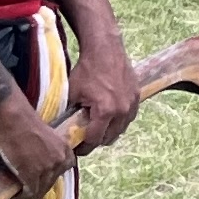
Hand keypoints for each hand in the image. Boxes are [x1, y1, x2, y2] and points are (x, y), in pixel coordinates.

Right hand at [0, 101, 81, 198]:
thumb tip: (41, 163)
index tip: (39, 181)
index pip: (63, 170)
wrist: (14, 119)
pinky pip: (30, 193)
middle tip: (27, 193)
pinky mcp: (33, 175)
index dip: (50, 177)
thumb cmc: (25, 123)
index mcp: (66, 150)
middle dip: (39, 188)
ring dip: (29, 195)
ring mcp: (48, 169)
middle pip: (51, 182)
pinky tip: (15, 196)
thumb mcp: (46, 137)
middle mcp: (61, 161)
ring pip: (41, 190)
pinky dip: (22, 197)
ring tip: (20, 197)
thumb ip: (49, 151)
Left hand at [66, 37, 140, 151]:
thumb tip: (61, 129)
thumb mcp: (72, 93)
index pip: (94, 140)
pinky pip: (128, 117)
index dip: (83, 147)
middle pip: (109, 138)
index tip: (76, 149)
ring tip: (97, 125)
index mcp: (105, 112)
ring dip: (109, 131)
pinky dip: (119, 120)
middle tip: (85, 137)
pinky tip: (109, 114)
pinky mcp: (137, 97)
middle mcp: (122, 111)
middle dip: (96, 140)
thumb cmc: (86, 69)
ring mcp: (132, 104)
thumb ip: (69, 114)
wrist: (105, 49)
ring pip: (121, 129)